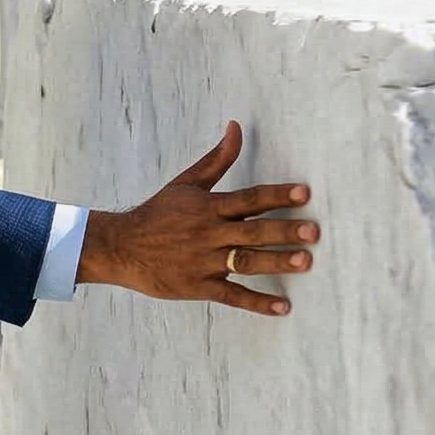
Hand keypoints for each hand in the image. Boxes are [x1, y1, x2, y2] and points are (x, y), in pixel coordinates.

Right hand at [72, 121, 317, 316]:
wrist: (121, 248)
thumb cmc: (157, 214)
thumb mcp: (186, 183)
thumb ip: (217, 159)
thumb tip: (236, 127)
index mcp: (208, 207)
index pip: (248, 199)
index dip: (276, 195)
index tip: (304, 194)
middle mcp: (208, 234)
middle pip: (252, 231)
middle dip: (283, 231)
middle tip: (313, 232)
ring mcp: (204, 262)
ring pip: (245, 262)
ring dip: (276, 262)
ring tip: (304, 262)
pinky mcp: (199, 287)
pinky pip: (232, 296)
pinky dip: (258, 303)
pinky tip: (283, 307)